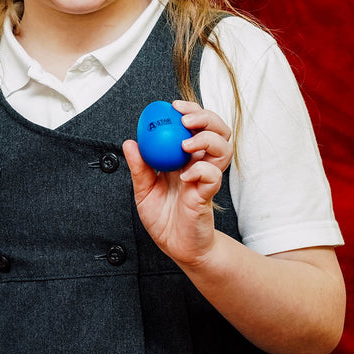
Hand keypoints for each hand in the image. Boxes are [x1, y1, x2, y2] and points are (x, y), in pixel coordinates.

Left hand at [123, 100, 232, 267]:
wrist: (177, 246)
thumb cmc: (164, 219)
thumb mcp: (143, 191)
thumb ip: (139, 168)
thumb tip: (129, 143)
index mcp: (186, 158)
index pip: (197, 126)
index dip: (191, 111)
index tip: (173, 106)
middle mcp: (200, 164)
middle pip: (218, 130)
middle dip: (206, 118)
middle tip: (186, 120)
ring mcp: (207, 178)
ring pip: (223, 148)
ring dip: (206, 139)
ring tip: (186, 145)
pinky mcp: (208, 195)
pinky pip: (213, 175)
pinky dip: (201, 170)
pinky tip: (185, 176)